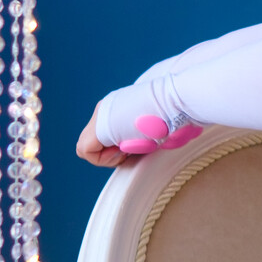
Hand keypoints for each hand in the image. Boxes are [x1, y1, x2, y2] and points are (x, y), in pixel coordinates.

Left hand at [77, 107, 203, 164]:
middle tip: (135, 148)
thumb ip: (139, 132)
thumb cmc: (175, 114)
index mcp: (118, 106)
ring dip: (110, 157)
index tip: (140, 143)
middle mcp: (106, 108)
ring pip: (89, 149)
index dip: (121, 147)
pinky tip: (124, 149)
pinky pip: (86, 152)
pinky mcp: (97, 127)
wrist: (175, 102)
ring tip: (131, 148)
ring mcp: (99, 116)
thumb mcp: (153, 123)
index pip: (107, 135)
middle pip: (96, 142)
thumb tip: (140, 147)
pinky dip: (105, 159)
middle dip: (114, 152)